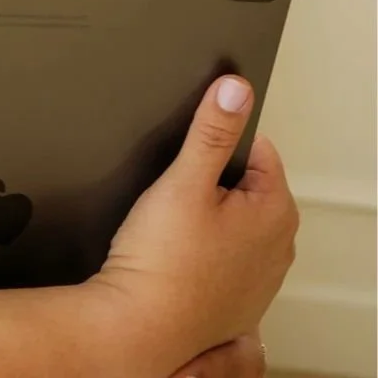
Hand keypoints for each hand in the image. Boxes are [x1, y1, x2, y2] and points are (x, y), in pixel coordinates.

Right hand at [89, 75, 297, 369]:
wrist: (137, 327)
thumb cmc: (161, 263)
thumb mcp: (184, 179)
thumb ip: (212, 129)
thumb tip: (235, 89)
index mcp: (276, 212)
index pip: (256, 148)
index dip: (216, 145)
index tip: (189, 158)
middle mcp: (278, 248)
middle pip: (244, 185)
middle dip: (211, 181)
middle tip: (175, 196)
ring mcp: (259, 279)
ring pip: (231, 221)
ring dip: (206, 216)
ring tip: (172, 227)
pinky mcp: (237, 301)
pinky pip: (222, 255)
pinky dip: (202, 250)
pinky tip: (176, 254)